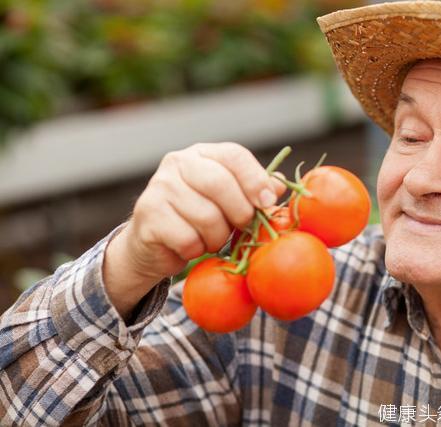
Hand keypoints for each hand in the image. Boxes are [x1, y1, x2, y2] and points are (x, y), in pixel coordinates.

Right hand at [102, 142, 285, 318]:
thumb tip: (280, 185)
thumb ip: (254, 190)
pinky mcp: (148, 215)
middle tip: (242, 226)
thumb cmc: (200, 218)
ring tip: (211, 238)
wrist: (154, 244)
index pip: (234, 155)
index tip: (268, 201)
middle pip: (220, 183)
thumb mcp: (231, 201)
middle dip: (240, 211)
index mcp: (202, 153)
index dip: (255, 179)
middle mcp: (177, 162)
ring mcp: (159, 187)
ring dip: (216, 236)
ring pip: (206, 216)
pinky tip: (190, 246)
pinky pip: (187, 238)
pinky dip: (196, 249)